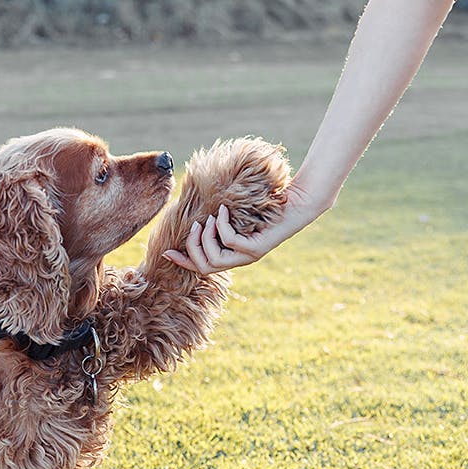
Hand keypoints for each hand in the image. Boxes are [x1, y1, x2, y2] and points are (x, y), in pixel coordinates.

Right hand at [163, 184, 325, 274]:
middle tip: (195, 224)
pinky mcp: (258, 247)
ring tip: (210, 217)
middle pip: (205, 267)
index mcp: (235, 255)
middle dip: (193, 246)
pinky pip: (229, 241)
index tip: (168, 252)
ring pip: (214, 258)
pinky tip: (224, 211)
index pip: (204, 267)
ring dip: (206, 237)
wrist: (299, 201)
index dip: (184, 262)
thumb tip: (197, 214)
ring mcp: (250, 255)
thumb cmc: (268, 204)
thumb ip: (220, 220)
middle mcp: (242, 259)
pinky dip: (221, 225)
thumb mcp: (239, 213)